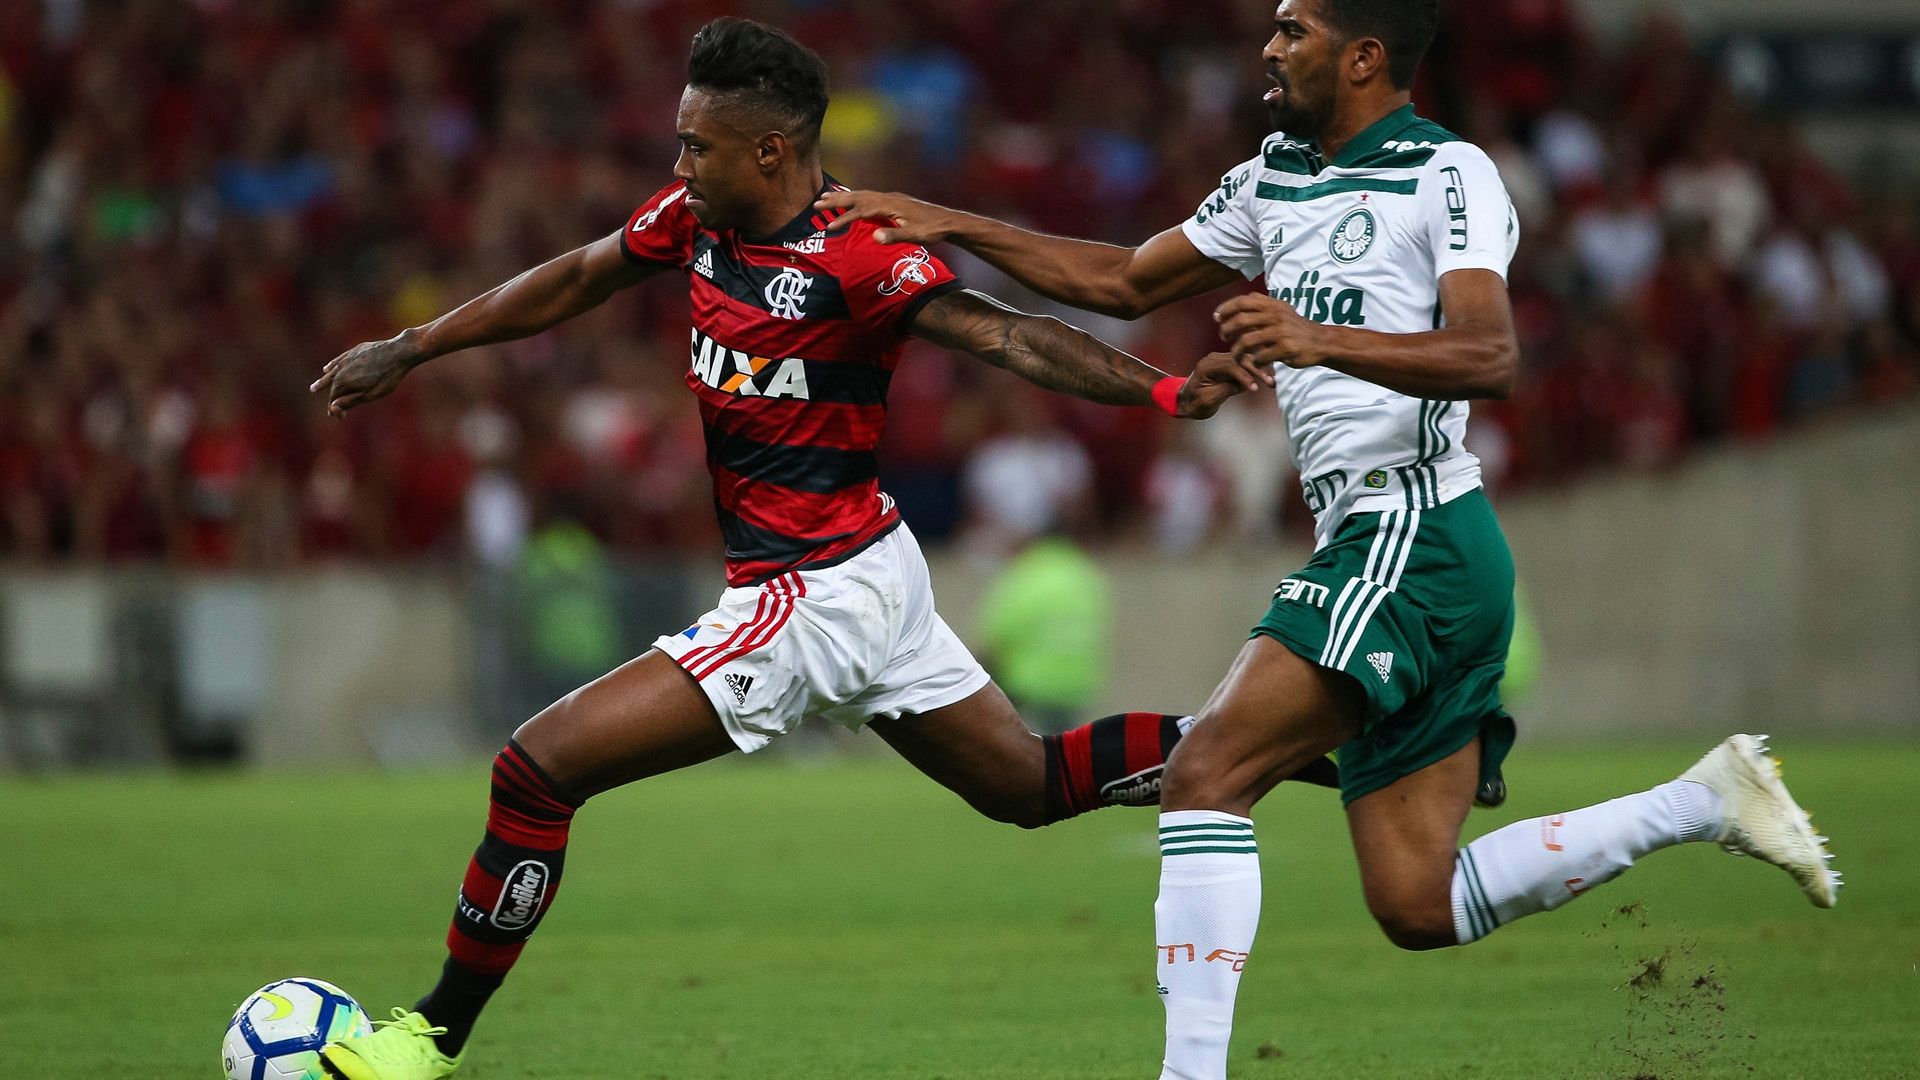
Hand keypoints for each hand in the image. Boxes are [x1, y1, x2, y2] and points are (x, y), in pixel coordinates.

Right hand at [309, 331, 426, 416]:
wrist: (400, 352)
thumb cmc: (387, 376)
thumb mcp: (371, 394)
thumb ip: (350, 401)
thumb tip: (333, 408)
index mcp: (343, 381)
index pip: (334, 399)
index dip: (336, 410)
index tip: (340, 419)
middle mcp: (341, 369)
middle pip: (331, 386)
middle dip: (332, 399)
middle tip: (330, 411)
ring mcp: (347, 358)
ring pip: (331, 372)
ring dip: (323, 381)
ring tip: (314, 389)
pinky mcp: (355, 351)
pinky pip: (339, 360)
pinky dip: (332, 366)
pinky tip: (328, 368)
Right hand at [814, 189, 965, 245]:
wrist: (949, 221)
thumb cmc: (932, 230)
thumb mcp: (914, 236)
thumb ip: (894, 236)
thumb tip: (875, 237)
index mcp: (889, 205)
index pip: (860, 211)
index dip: (843, 218)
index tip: (829, 228)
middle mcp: (888, 197)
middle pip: (857, 197)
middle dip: (836, 201)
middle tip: (816, 204)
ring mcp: (891, 198)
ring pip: (862, 195)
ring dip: (844, 197)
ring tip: (826, 199)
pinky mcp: (895, 201)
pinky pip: (869, 197)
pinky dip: (856, 198)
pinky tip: (853, 202)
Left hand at [1178, 351, 1270, 418]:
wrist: (1186, 402)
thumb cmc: (1194, 404)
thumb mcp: (1209, 400)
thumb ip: (1226, 389)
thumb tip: (1246, 384)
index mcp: (1206, 366)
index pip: (1230, 366)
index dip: (1244, 376)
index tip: (1255, 388)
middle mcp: (1214, 359)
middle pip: (1239, 360)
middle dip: (1256, 371)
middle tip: (1270, 382)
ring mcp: (1221, 359)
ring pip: (1244, 360)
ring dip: (1258, 370)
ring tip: (1271, 381)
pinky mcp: (1228, 364)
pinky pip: (1243, 364)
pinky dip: (1254, 370)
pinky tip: (1267, 376)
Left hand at [1215, 294, 1326, 369]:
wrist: (1321, 341)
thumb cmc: (1296, 328)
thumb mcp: (1281, 311)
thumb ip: (1261, 307)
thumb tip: (1235, 306)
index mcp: (1273, 305)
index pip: (1243, 301)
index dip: (1226, 308)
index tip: (1217, 317)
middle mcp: (1276, 316)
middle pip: (1240, 320)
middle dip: (1227, 329)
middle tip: (1223, 336)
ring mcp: (1280, 332)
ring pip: (1247, 341)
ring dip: (1237, 350)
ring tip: (1236, 354)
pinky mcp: (1284, 349)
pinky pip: (1260, 357)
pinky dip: (1254, 362)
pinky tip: (1254, 363)